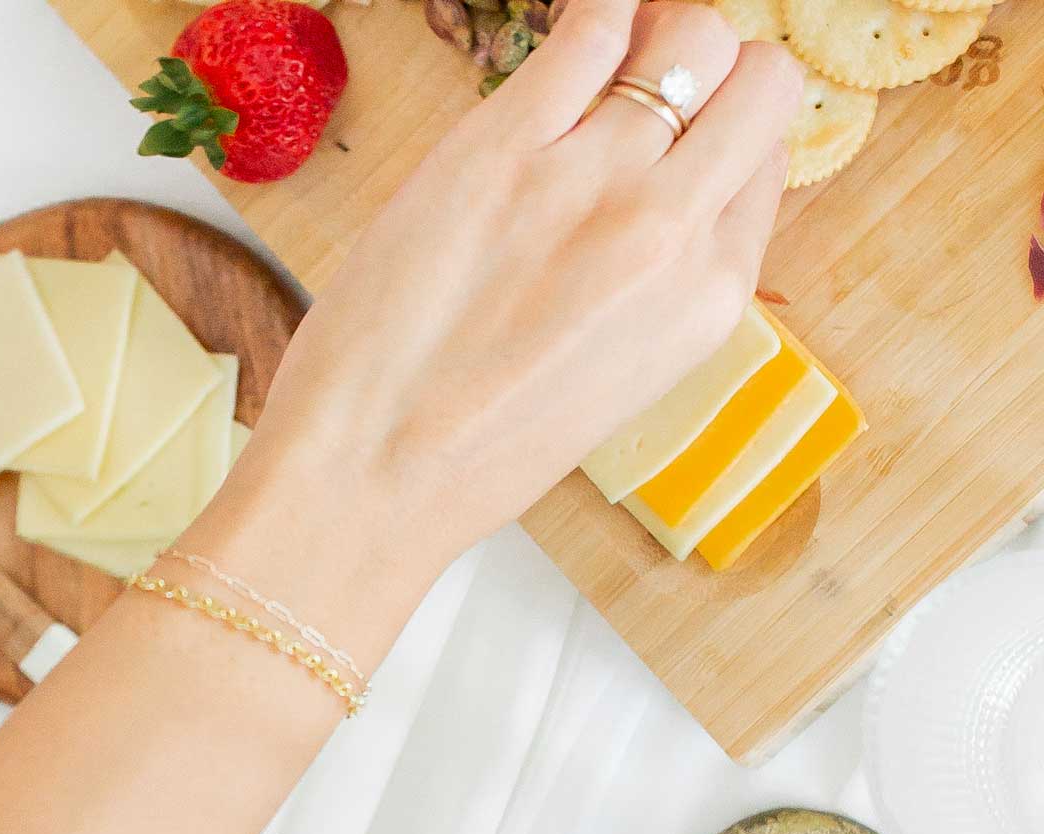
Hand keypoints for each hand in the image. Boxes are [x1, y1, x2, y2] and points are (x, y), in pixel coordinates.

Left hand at [213, 0, 801, 586]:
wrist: (369, 484)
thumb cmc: (470, 456)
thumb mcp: (610, 385)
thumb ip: (659, 284)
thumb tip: (671, 189)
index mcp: (708, 299)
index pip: (767, 156)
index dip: (720, 137)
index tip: (675, 140)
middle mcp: (671, 232)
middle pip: (756, 79)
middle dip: (708, 74)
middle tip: (639, 100)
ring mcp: (592, 181)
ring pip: (689, 33)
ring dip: (649, 40)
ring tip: (593, 77)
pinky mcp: (503, 148)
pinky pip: (592, 22)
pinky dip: (592, 17)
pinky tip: (561, 50)